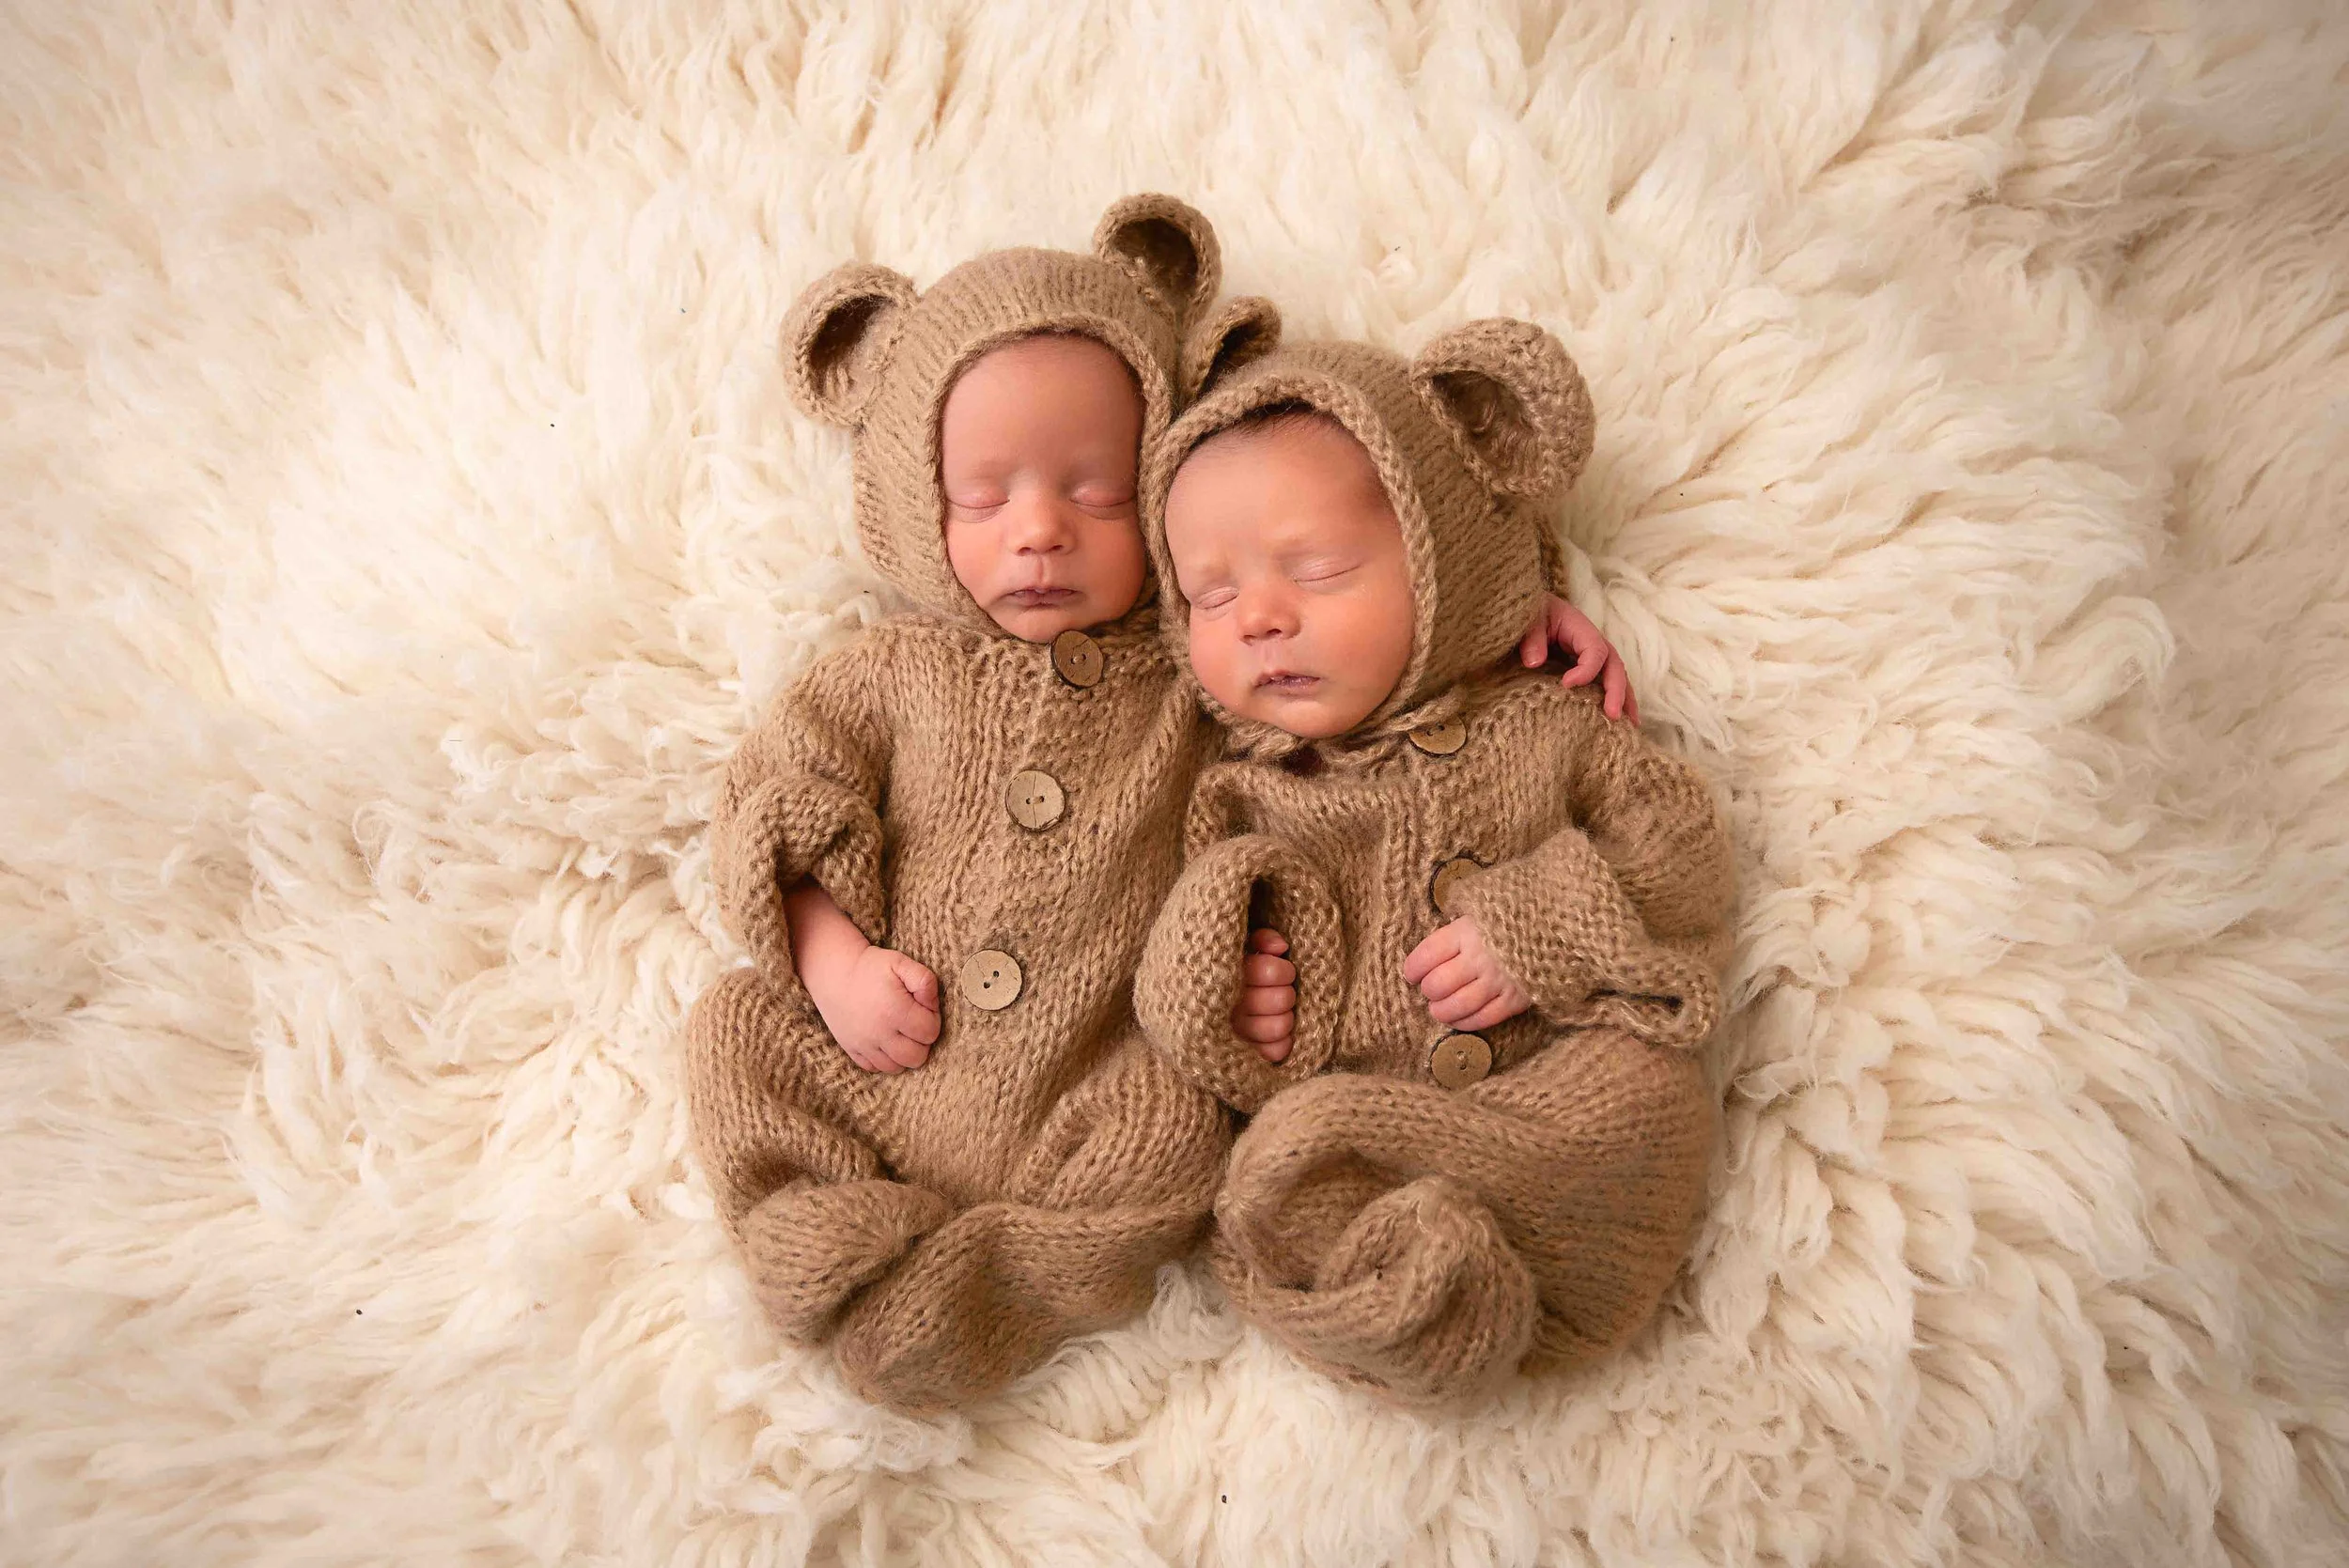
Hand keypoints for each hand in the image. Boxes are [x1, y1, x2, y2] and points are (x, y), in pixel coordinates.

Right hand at [807, 943, 941, 1073]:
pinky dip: (884, 1059)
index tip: (922, 1008)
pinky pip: (875, 1068)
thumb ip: (924, 980)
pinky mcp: (852, 1050)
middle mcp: (879, 1033)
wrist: (834, 973)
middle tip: (913, 1023)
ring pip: (896, 1067)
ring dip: (904, 1053)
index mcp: (895, 1011)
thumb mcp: (900, 963)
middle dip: (922, 1042)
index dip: (932, 1019)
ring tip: (900, 1033)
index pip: (930, 1032)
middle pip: (917, 1057)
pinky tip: (885, 1041)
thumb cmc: (870, 967)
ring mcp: (864, 1045)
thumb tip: (933, 1004)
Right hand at [1232, 927, 1295, 1062]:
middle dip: (1287, 992)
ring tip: (1279, 1011)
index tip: (1280, 968)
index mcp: (1227, 976)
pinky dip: (1282, 1042)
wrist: (1201, 1000)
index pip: (1269, 971)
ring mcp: (1236, 1033)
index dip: (1283, 970)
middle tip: (1280, 991)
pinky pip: (1274, 1052)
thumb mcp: (1242, 946)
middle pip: (1280, 999)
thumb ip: (1261, 939)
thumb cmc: (1232, 970)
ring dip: (1286, 1017)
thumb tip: (1280, 947)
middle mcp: (1229, 1006)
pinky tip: (1277, 1034)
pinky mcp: (1245, 1054)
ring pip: (1278, 1027)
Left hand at [1402, 916, 1530, 1033]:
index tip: (1412, 974)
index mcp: (1466, 931)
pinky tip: (1459, 1019)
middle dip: (1428, 991)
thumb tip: (1430, 954)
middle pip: (1438, 985)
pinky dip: (1466, 1022)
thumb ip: (1455, 931)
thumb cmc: (1511, 919)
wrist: (1559, 929)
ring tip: (1439, 1009)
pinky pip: (1483, 1018)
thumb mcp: (1479, 912)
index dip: (1412, 969)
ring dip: (1442, 1011)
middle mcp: (1480, 957)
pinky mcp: (1515, 1000)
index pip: (1426, 955)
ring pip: (1457, 1005)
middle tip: (1431, 990)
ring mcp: (1498, 980)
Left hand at [1518, 594, 1636, 721]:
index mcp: (1582, 630)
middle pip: (1614, 667)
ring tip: (1628, 726)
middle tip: (1613, 715)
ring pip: (1617, 678)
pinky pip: (1607, 684)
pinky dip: (1617, 701)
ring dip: (1624, 701)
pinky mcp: (1591, 669)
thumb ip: (1532, 638)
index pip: (1595, 651)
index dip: (1586, 669)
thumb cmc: (1534, 614)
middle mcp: (1596, 644)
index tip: (1566, 685)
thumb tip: (1534, 662)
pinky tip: (1621, 722)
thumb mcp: (1530, 620)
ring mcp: (1597, 657)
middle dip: (1616, 692)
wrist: (1535, 611)